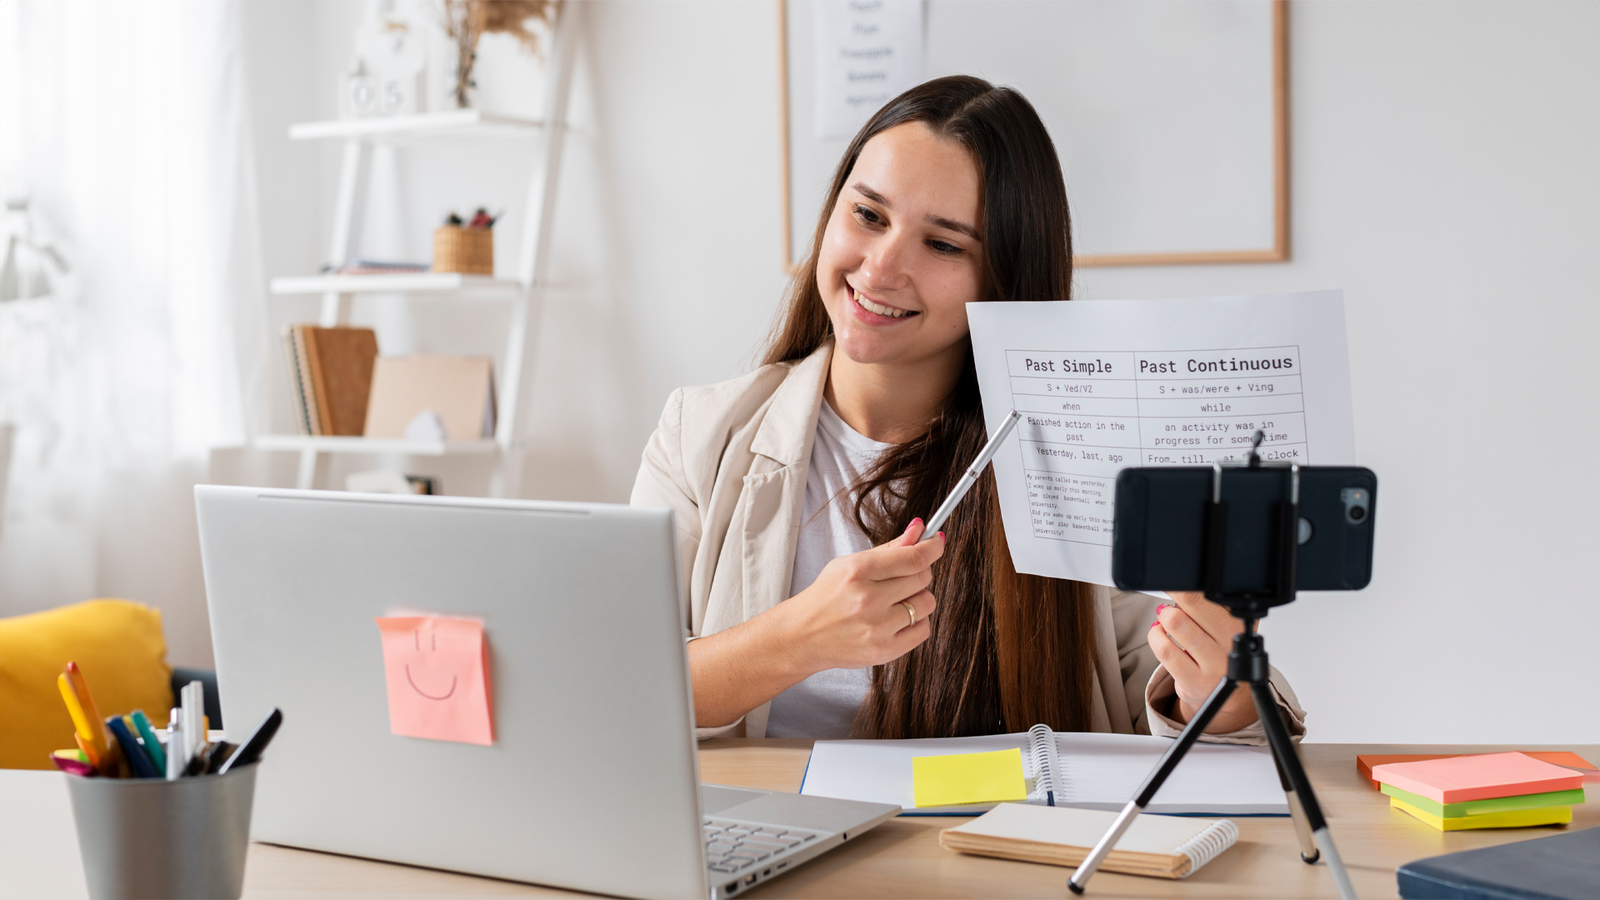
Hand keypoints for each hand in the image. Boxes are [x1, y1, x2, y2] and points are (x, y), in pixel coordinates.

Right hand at [778, 517, 944, 672]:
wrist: (803, 635)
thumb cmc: (827, 596)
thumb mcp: (850, 563)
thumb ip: (889, 548)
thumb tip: (920, 529)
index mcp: (858, 571)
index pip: (913, 557)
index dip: (932, 547)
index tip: (936, 543)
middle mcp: (868, 599)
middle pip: (923, 577)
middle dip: (919, 572)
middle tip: (903, 576)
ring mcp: (877, 627)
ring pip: (926, 603)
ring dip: (917, 598)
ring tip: (895, 601)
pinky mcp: (884, 651)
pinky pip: (923, 630)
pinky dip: (916, 622)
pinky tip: (896, 619)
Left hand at [1148, 592, 1256, 733]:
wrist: (1227, 694)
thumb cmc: (1221, 652)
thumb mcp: (1224, 624)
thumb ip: (1207, 604)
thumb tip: (1178, 584)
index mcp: (1241, 622)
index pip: (1211, 592)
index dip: (1187, 584)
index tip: (1176, 580)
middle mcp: (1232, 642)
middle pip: (1193, 603)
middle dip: (1175, 595)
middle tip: (1170, 597)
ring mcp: (1214, 664)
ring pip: (1177, 625)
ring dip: (1164, 617)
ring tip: (1164, 618)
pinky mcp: (1195, 681)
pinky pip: (1166, 650)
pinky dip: (1155, 637)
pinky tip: (1159, 634)